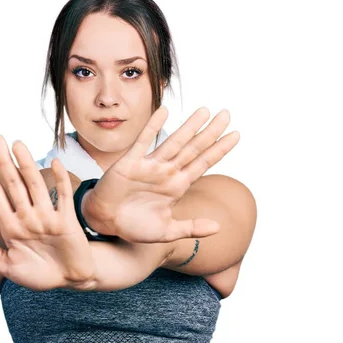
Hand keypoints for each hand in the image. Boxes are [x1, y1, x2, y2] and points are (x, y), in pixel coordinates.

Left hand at [0, 135, 95, 290]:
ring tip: (17, 144)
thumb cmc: (39, 274)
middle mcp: (28, 217)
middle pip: (13, 184)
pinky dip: (60, 180)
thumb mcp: (8, 265)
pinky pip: (63, 197)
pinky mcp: (66, 221)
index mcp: (11, 226)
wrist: (69, 281)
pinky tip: (55, 162)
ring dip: (26, 165)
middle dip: (4, 161)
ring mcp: (47, 217)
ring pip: (35, 185)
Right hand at [83, 106, 239, 242]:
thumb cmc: (134, 226)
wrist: (105, 222)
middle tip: (227, 114)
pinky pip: (143, 141)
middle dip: (210, 132)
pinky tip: (164, 111)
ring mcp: (150, 166)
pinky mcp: (130, 163)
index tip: (236, 135)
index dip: (219, 149)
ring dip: (189, 127)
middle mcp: (166, 172)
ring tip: (205, 110)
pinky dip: (153, 127)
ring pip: (174, 142)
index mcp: (177, 186)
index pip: (203, 163)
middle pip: (193, 148)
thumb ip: (191, 228)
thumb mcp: (166, 231)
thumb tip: (219, 227)